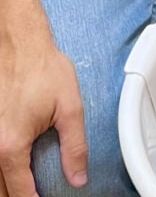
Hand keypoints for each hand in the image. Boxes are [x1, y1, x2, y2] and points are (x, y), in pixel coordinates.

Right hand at [0, 25, 87, 196]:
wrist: (18, 43)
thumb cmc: (42, 68)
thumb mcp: (70, 107)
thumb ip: (74, 146)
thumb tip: (78, 178)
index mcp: (12, 145)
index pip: (20, 192)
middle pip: (0, 189)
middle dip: (17, 195)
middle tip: (35, 193)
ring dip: (6, 184)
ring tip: (24, 185)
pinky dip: (1, 170)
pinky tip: (12, 169)